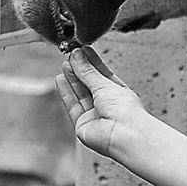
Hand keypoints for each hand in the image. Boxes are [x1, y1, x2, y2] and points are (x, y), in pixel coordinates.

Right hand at [54, 46, 150, 160]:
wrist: (125, 135)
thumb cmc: (125, 112)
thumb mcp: (105, 84)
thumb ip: (88, 72)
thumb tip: (77, 56)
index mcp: (118, 93)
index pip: (102, 74)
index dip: (91, 61)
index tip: (82, 49)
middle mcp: (107, 104)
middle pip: (89, 83)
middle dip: (79, 69)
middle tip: (70, 54)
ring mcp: (95, 115)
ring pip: (80, 93)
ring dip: (72, 78)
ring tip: (64, 63)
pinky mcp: (83, 124)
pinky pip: (72, 106)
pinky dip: (66, 93)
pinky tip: (60, 80)